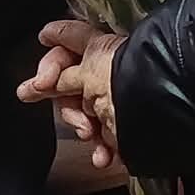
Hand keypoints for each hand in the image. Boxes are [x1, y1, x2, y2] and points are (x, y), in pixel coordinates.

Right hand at [20, 19, 125, 167]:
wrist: (158, 118)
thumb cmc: (125, 85)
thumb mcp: (86, 75)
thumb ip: (61, 76)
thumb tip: (42, 70)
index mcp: (101, 51)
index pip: (73, 39)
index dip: (57, 40)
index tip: (42, 45)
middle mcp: (109, 72)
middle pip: (70, 81)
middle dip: (58, 95)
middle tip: (36, 94)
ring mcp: (117, 102)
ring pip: (83, 113)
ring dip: (80, 125)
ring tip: (87, 133)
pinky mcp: (126, 129)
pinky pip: (104, 139)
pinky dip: (102, 149)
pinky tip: (103, 156)